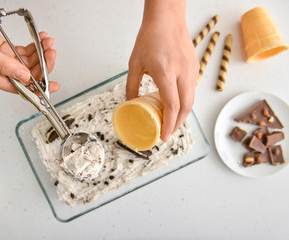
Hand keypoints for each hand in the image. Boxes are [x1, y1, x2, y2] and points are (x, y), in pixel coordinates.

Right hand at [0, 1, 58, 92]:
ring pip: (27, 61)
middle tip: (51, 53)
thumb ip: (5, 65)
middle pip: (28, 74)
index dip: (39, 87)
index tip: (53, 85)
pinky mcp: (3, 48)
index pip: (21, 87)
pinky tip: (39, 40)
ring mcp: (2, 59)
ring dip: (40, 53)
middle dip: (42, 64)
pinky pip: (22, 51)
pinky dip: (33, 46)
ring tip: (47, 43)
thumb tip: (24, 77)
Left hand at [126, 0, 198, 141]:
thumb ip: (131, 85)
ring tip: (171, 122)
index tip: (163, 136)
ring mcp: (191, 69)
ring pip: (191, 100)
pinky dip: (186, 102)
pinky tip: (176, 104)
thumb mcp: (135, 63)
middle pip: (185, 108)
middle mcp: (182, 72)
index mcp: (165, 72)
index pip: (172, 106)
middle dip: (177, 124)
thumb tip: (129, 102)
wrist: (167, 18)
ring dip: (183, 114)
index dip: (168, 124)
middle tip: (167, 133)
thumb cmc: (150, 37)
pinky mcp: (195, 66)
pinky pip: (193, 89)